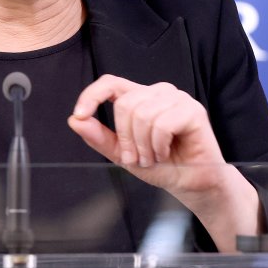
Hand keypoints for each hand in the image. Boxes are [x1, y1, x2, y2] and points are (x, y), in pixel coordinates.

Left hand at [67, 75, 260, 248]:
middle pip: (125, 104)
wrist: (192, 185)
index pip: (110, 83)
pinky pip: (161, 124)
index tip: (80, 115)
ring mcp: (178, 99)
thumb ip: (99, 137)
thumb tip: (75, 120)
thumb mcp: (122, 154)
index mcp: (141, 98)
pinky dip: (158, 145)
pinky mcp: (193, 111)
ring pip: (142, 114)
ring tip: (154, 157)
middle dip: (125, 138)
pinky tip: (166, 153)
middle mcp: (159, 92)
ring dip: (143, 146)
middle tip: (138, 158)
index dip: (92, 95)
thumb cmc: (162, 166)